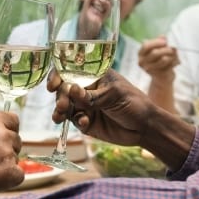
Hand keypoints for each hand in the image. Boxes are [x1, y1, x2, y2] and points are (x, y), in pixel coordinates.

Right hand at [0, 112, 23, 196]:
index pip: (13, 120)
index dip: (7, 129)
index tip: (2, 138)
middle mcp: (2, 135)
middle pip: (16, 140)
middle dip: (5, 148)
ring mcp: (8, 154)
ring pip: (15, 158)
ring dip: (4, 164)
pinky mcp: (12, 173)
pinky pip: (18, 174)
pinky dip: (7, 179)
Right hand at [48, 71, 196, 169]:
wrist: (145, 127)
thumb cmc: (134, 103)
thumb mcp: (114, 95)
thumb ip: (92, 95)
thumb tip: (71, 89)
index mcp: (94, 75)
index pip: (71, 71)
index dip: (58, 76)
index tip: (53, 85)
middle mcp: (87, 89)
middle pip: (64, 90)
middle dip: (60, 97)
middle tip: (62, 106)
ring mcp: (85, 106)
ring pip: (65, 106)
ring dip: (61, 110)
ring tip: (60, 117)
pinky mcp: (86, 122)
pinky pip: (74, 120)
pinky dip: (76, 121)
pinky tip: (84, 123)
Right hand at [138, 35, 178, 75]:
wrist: (162, 78)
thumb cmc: (160, 60)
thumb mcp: (159, 50)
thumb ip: (160, 42)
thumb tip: (163, 36)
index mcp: (141, 54)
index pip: (146, 46)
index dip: (156, 42)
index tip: (165, 42)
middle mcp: (142, 62)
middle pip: (155, 53)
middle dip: (166, 49)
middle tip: (172, 49)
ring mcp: (149, 70)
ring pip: (164, 59)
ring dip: (172, 55)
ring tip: (175, 55)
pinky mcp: (158, 75)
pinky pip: (169, 66)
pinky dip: (175, 62)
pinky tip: (176, 62)